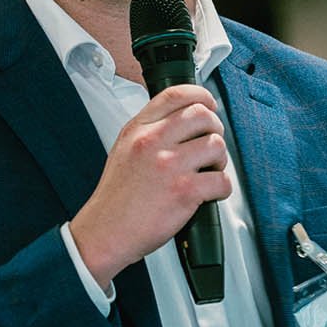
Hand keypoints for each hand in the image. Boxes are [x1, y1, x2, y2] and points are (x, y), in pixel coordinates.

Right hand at [69, 84, 232, 282]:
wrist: (105, 232)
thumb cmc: (116, 198)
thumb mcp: (124, 149)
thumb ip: (150, 131)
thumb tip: (182, 121)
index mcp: (138, 129)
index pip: (176, 94)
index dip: (201, 96)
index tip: (209, 105)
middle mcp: (152, 142)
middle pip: (203, 115)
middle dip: (215, 130)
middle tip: (209, 146)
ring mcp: (169, 165)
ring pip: (216, 146)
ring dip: (220, 160)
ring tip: (208, 172)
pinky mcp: (183, 191)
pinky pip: (221, 181)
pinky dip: (221, 189)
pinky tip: (209, 193)